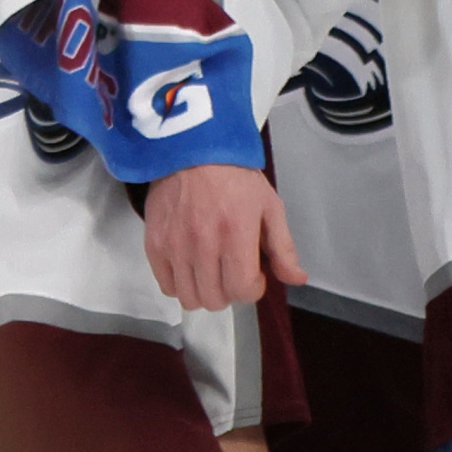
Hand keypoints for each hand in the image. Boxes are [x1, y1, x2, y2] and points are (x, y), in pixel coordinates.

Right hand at [142, 164, 303, 311]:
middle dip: (230, 291)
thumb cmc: (237, 178)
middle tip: (234, 271)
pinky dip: (181, 284)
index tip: (256, 275)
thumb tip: (297, 279)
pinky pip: (166, 285)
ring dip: (206, 291)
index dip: (254, 289)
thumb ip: (283, 247)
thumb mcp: (270, 206)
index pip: (242, 288)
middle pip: (214, 299)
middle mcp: (202, 245)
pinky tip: (192, 266)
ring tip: (213, 271)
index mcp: (236, 233)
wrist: (193, 152)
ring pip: (189, 298)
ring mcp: (175, 247)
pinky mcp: (154, 245)